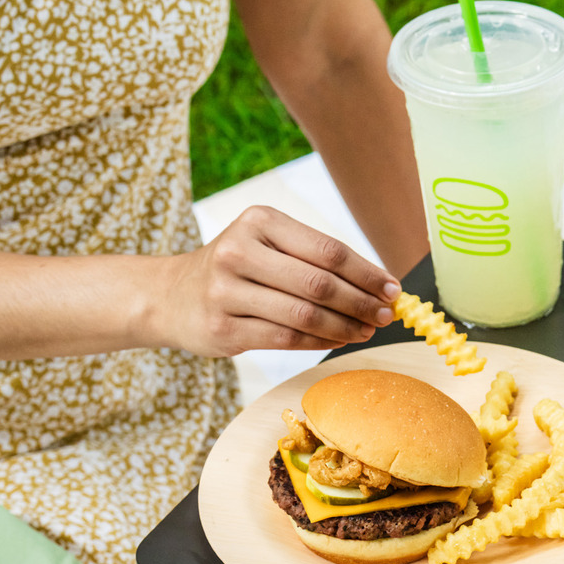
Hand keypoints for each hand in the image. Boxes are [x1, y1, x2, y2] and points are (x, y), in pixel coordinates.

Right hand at [149, 206, 400, 355]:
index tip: (393, 290)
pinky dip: (319, 341)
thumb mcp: (268, 245)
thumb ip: (316, 259)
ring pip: (304, 315)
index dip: (367, 273)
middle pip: (319, 284)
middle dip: (361, 303)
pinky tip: (338, 340)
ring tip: (367, 330)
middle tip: (385, 316)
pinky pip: (285, 338)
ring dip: (345, 327)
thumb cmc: (238, 269)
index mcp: (259, 221)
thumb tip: (380, 286)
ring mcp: (226, 291)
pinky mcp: (223, 328)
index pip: (328, 250)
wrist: (170, 295)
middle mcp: (239, 251)